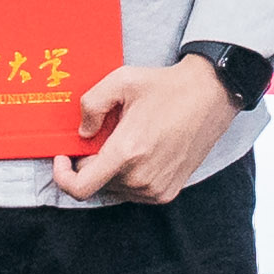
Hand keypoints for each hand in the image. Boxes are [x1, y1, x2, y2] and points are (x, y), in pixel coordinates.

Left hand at [61, 49, 236, 205]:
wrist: (210, 97)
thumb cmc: (167, 87)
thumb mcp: (121, 80)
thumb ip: (91, 104)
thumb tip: (82, 132)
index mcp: (127, 152)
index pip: (81, 188)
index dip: (63, 177)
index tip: (63, 158)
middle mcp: (142, 177)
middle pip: (96, 183)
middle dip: (90, 162)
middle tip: (103, 135)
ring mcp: (157, 189)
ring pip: (114, 188)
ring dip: (110, 169)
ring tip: (126, 139)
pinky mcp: (168, 192)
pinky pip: (133, 192)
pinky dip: (127, 175)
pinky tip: (139, 151)